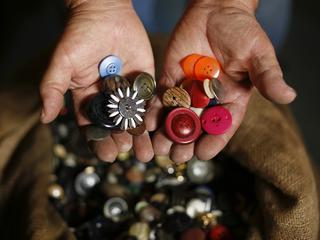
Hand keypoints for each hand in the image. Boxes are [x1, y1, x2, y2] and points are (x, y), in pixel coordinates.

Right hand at [40, 0, 154, 161]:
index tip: (106, 155)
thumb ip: (53, 89)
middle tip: (127, 151)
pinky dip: (154, 115)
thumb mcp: (62, 63)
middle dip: (122, 140)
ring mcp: (128, 91)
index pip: (93, 126)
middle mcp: (110, 99)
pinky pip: (151, 100)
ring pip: (135, 118)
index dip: (99, 141)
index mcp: (89, 98)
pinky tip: (158, 128)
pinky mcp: (145, 81)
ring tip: (146, 151)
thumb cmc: (80, 36)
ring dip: (141, 135)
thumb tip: (45, 118)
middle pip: (116, 126)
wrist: (106, 13)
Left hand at [151, 0, 295, 161]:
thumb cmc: (241, 31)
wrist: (216, 11)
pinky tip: (147, 123)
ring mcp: (188, 90)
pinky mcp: (171, 79)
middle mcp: (208, 100)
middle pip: (196, 126)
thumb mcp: (258, 54)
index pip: (223, 125)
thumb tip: (288, 96)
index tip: (203, 154)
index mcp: (231, 99)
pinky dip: (154, 110)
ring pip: (176, 117)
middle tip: (176, 157)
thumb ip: (268, 76)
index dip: (214, 141)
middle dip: (186, 142)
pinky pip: (162, 98)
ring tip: (157, 147)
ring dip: (166, 133)